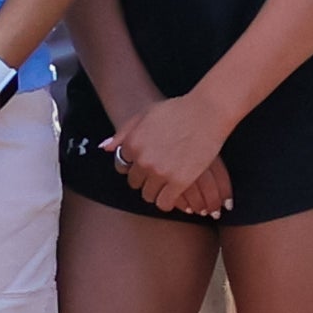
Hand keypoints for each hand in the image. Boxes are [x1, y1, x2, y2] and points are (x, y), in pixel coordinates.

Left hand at [111, 90, 233, 218]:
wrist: (207, 111)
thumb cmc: (178, 109)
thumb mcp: (146, 114)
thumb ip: (124, 131)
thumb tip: (105, 148)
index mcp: (132, 143)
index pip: (123, 167)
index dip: (134, 166)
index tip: (145, 165)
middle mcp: (142, 160)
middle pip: (135, 183)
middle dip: (145, 180)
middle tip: (159, 175)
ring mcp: (160, 172)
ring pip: (149, 195)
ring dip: (156, 192)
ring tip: (167, 186)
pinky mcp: (179, 181)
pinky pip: (165, 203)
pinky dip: (168, 202)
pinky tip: (174, 195)